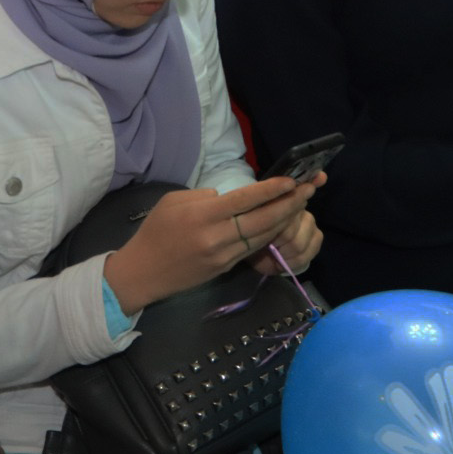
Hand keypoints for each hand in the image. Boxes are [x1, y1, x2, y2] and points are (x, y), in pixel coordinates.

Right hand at [104, 178, 316, 313]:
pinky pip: (253, 248)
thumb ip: (205, 196)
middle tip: (309, 189)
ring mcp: (224, 255)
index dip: (271, 190)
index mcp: (203, 215)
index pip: (245, 200)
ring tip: (302, 203)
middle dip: (290, 204)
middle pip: (263, 219)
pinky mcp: (226, 267)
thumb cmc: (155, 231)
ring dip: (286, 219)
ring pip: (263, 235)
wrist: (143, 273)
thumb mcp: (173, 202)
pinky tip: (282, 223)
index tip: (292, 180)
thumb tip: (230, 197)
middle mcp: (218, 236)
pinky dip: (270, 235)